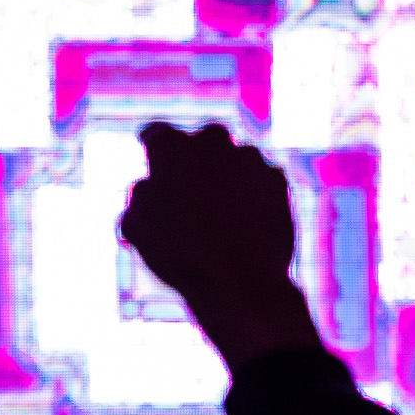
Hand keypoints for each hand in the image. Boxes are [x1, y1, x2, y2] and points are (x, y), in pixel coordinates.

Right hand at [119, 123, 320, 367]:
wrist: (240, 280)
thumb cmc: (180, 254)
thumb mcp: (136, 225)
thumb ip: (141, 194)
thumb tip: (152, 185)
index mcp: (171, 145)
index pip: (155, 134)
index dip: (152, 149)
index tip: (152, 157)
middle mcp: (212, 140)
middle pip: (199, 144)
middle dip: (193, 161)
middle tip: (187, 192)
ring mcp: (250, 157)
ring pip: (231, 161)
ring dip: (225, 178)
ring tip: (218, 218)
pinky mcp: (278, 178)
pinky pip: (257, 181)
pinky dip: (252, 195)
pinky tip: (244, 224)